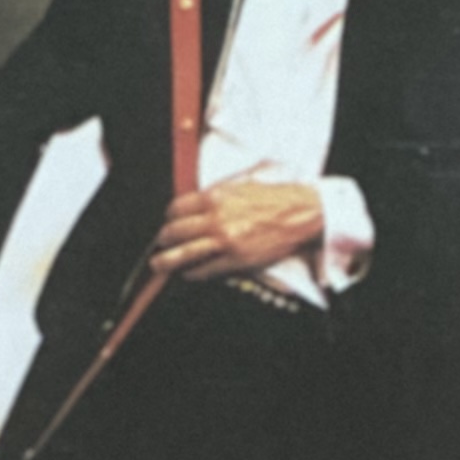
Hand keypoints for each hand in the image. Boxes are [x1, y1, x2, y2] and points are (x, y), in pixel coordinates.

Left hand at [149, 182, 324, 282]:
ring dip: (167, 261)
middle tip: (160, 245)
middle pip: (175, 232)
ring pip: (184, 254)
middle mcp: (216, 219)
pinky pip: (205, 269)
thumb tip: (197, 205)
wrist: (300, 213)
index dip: (168, 217)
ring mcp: (225, 240)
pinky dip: (193, 273)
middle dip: (163, 240)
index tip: (168, 223)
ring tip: (159, 265)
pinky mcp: (236, 259)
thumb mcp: (239, 186)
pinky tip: (188, 273)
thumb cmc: (274, 198)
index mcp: (215, 197)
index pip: (177, 208)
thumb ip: (216, 196)